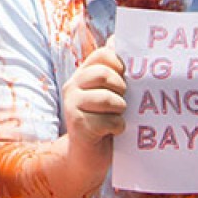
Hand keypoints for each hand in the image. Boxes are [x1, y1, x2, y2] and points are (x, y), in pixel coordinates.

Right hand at [62, 43, 126, 160]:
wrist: (86, 159)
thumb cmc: (104, 123)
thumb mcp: (109, 94)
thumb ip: (113, 71)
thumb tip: (118, 38)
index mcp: (82, 74)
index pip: (103, 54)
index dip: (120, 63)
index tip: (125, 78)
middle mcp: (73, 86)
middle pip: (105, 74)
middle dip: (121, 89)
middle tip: (122, 102)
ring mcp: (72, 106)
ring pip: (108, 98)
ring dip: (121, 110)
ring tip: (118, 116)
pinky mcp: (78, 126)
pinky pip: (109, 121)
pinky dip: (118, 127)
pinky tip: (114, 132)